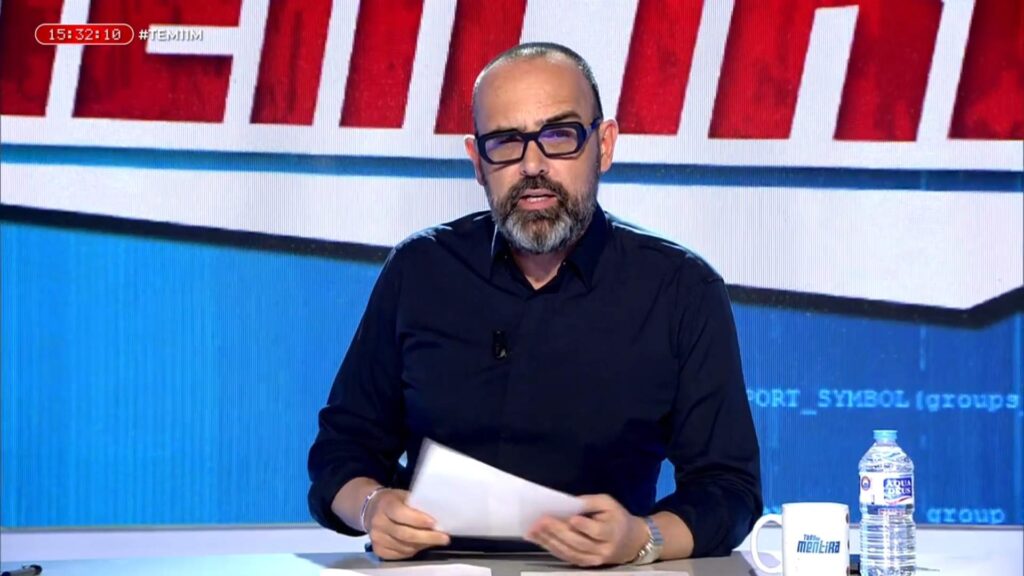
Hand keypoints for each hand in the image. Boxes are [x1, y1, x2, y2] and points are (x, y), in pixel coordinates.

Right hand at [363, 489, 450, 559]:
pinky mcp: (378, 549)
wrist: (370, 509)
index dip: (418, 520)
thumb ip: (416, 505)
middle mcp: (378, 522)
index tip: (435, 523)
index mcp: (385, 505)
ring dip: (423, 545)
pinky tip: (422, 545)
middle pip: (404, 534)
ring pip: (404, 546)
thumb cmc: (393, 500)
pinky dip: (413, 551)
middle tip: (444, 538)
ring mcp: (377, 538)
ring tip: (436, 541)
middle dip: (427, 537)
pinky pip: (399, 554)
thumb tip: (437, 516)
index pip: (402, 514)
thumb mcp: (403, 495)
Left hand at [525, 494, 649, 566]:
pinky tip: (539, 539)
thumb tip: (569, 502)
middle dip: (558, 531)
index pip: (597, 531)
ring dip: (549, 541)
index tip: (571, 519)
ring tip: (534, 530)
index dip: (584, 526)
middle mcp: (603, 549)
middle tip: (541, 521)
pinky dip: (551, 548)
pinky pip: (566, 557)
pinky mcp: (585, 563)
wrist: (631, 542)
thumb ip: (590, 502)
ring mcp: (593, 559)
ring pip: (569, 552)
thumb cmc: (617, 518)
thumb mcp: (609, 503)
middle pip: (578, 542)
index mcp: (612, 531)